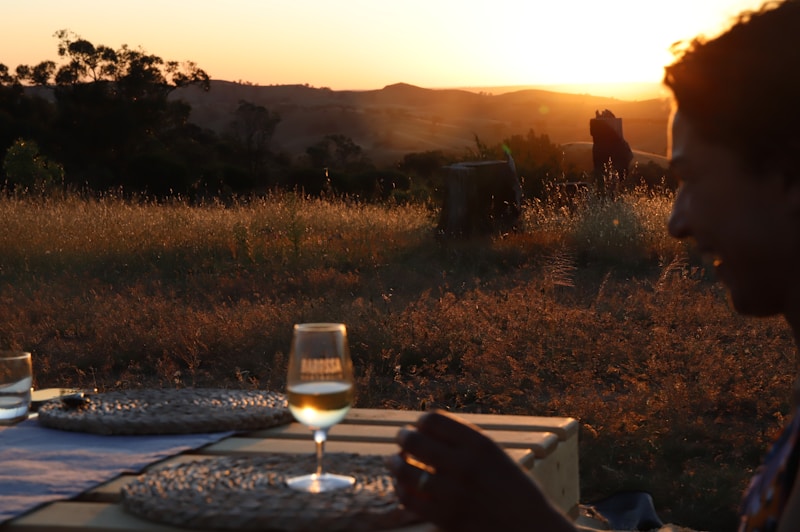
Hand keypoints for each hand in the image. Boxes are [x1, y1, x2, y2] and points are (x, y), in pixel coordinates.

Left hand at [385, 410, 573, 531]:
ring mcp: (454, 493)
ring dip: (395, 463)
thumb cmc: (512, 488)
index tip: (420, 426)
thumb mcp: (494, 454)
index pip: (433, 420)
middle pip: (414, 441)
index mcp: (479, 443)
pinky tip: (402, 487)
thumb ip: (463, 440)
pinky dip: (401, 491)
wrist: (531, 528)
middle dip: (403, 437)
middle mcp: (465, 465)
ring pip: (405, 471)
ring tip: (394, 461)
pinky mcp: (446, 518)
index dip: (421, 422)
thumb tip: (424, 426)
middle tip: (401, 439)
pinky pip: (409, 500)